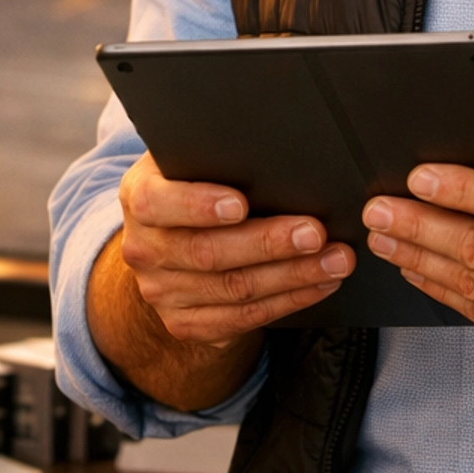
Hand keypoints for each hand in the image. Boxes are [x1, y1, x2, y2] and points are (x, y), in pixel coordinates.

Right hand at [119, 149, 355, 346]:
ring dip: (293, 276)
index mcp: (139, 198)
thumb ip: (215, 157)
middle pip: (207, 252)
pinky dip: (288, 300)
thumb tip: (277, 150)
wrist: (166, 243)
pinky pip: (242, 317)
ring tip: (334, 260)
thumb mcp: (189, 163)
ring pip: (234, 289)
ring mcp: (162, 291)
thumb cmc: (193, 187)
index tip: (241, 203)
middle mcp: (144, 248)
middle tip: (314, 232)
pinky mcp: (186, 323)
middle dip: (268, 243)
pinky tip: (318, 284)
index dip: (198, 205)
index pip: (158, 203)